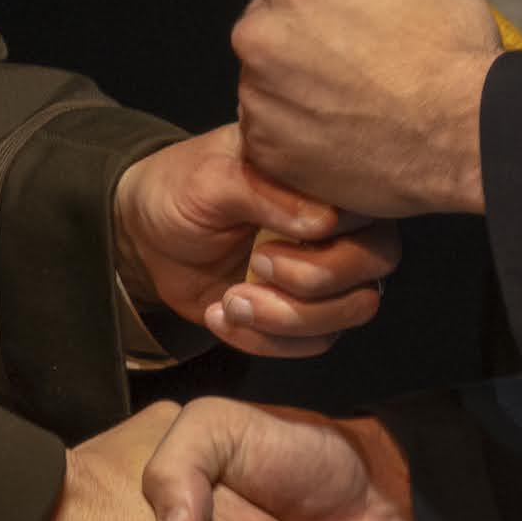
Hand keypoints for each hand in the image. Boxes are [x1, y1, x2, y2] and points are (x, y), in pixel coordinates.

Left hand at [112, 126, 400, 357]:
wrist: (146, 235)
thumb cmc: (183, 189)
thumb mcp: (213, 178)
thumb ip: (268, 193)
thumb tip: (327, 221)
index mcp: (328, 177)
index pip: (372, 211)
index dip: (332, 238)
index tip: (265, 243)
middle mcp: (343, 223)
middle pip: (375, 266)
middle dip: (311, 281)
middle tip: (256, 266)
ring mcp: (329, 272)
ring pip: (355, 310)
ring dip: (288, 318)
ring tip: (230, 302)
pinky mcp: (306, 312)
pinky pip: (317, 343)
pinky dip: (265, 340)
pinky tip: (221, 314)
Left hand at [230, 0, 499, 220]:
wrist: (465, 139)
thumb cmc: (450, 50)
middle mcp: (262, 37)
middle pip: (267, 18)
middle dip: (300, 28)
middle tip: (353, 51)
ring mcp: (259, 99)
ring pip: (267, 76)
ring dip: (296, 81)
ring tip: (353, 97)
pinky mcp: (267, 151)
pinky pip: (271, 129)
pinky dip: (297, 129)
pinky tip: (342, 132)